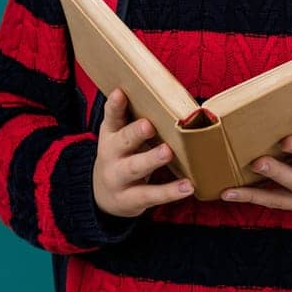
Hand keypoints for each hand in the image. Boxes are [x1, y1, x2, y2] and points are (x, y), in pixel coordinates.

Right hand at [92, 88, 193, 217]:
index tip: (120, 92)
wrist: (103, 195)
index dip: (115, 105)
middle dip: (135, 133)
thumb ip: (135, 119)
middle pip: (122, 141)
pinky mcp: (130, 199)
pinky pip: (151, 195)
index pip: (111, 117)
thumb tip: (167, 96)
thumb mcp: (121, 136)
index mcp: (111, 134)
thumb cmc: (122, 156)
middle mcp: (111, 154)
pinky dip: (170, 191)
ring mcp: (118, 178)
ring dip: (151, 159)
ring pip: (135, 168)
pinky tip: (188, 186)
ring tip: (167, 152)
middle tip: (148, 125)